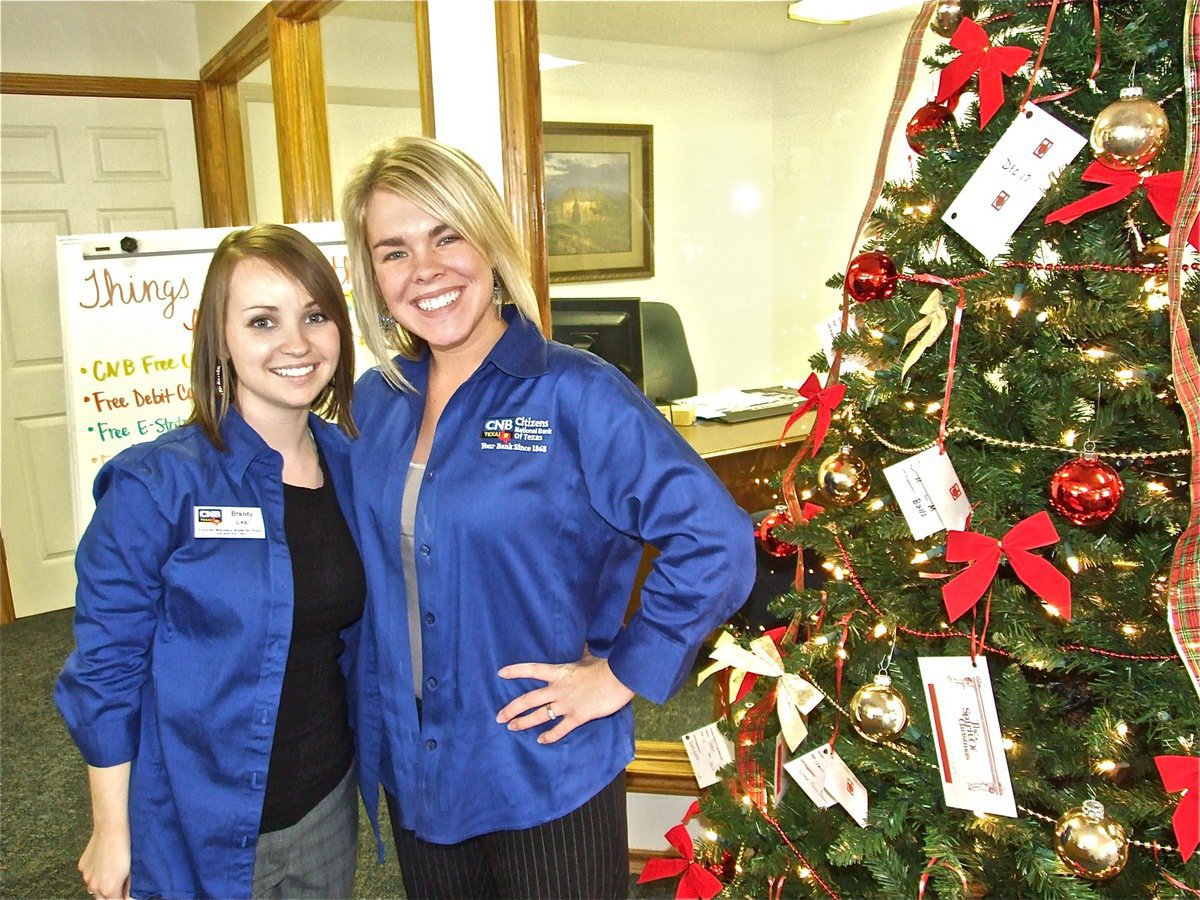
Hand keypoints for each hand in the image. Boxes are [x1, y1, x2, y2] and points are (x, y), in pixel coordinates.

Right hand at [79, 822, 130, 899]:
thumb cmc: (125, 846)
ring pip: (94, 888)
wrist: (111, 827)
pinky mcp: (82, 866)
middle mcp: (94, 885)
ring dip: (102, 885)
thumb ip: (129, 887)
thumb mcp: (132, 870)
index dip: (122, 898)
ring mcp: (86, 876)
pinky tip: (105, 863)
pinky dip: (96, 874)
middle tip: (120, 886)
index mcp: (108, 889)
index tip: (126, 895)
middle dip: (111, 895)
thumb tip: (129, 895)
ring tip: (113, 872)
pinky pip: (89, 875)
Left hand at [496, 647, 634, 743]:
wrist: (618, 679)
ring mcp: (566, 704)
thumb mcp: (588, 657)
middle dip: (512, 709)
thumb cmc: (604, 666)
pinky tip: (540, 740)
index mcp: (559, 672)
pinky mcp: (577, 717)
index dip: (515, 671)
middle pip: (529, 700)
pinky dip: (550, 736)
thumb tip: (583, 641)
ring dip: (524, 722)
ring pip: (540, 715)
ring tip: (512, 727)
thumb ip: (581, 652)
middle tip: (499, 717)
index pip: (532, 670)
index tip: (500, 673)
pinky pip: (560, 729)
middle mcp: (558, 689)